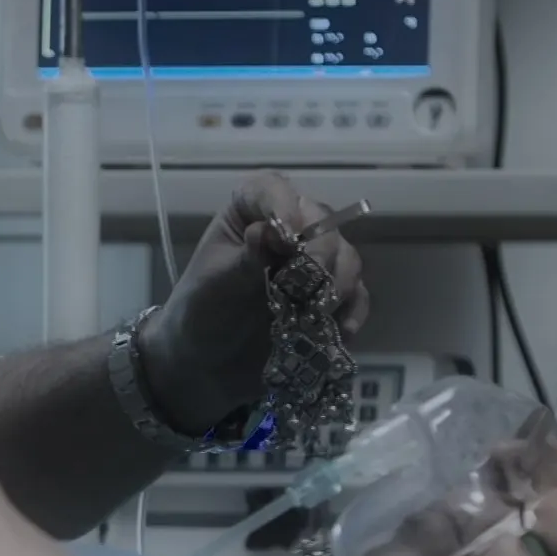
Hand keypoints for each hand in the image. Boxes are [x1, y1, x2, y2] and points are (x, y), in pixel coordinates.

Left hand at [135, 172, 373, 427]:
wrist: (204, 366)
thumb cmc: (200, 315)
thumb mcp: (215, 286)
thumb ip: (245, 259)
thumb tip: (269, 229)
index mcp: (247, 215)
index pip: (271, 189)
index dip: (283, 204)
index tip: (287, 235)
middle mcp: (285, 232)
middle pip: (321, 220)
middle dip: (320, 249)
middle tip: (307, 281)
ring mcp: (310, 265)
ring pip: (345, 256)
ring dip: (339, 281)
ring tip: (317, 310)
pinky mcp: (326, 299)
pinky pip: (356, 296)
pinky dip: (353, 311)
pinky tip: (341, 330)